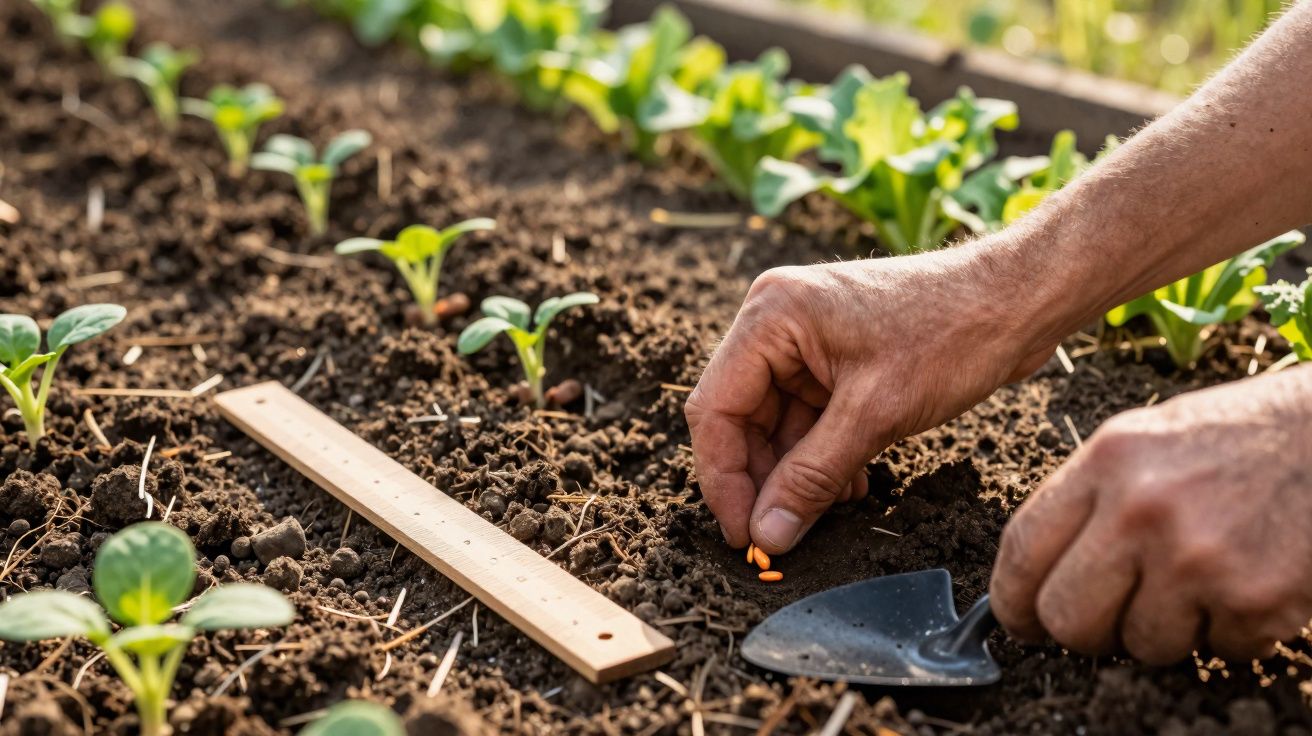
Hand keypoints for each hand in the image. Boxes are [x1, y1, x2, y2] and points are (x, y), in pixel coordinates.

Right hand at [686, 246, 1054, 552]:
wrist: (1020, 300)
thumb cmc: (953, 335)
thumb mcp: (876, 415)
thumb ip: (812, 477)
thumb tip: (767, 535)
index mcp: (771, 317)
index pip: (716, 409)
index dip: (723, 478)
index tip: (743, 535)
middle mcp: (777, 322)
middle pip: (740, 418)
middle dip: (761, 480)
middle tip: (779, 536)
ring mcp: (805, 339)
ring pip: (774, 424)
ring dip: (794, 473)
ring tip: (823, 513)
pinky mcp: (834, 356)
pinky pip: (807, 417)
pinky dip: (819, 456)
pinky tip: (847, 487)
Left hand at [990, 366, 1311, 663]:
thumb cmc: (1239, 438)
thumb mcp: (1145, 440)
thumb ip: (1088, 500)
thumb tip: (1034, 577)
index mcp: (1108, 461)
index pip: (1022, 551)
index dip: (1012, 601)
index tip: (1020, 620)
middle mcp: (1142, 509)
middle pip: (1066, 618)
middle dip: (1083, 631)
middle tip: (1111, 617)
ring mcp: (1198, 558)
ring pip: (1140, 645)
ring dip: (1167, 629)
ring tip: (1199, 578)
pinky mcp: (1254, 600)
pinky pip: (1215, 651)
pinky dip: (1230, 632)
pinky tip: (1246, 580)